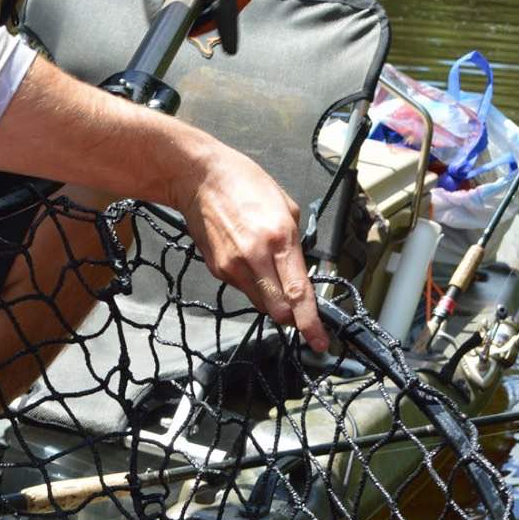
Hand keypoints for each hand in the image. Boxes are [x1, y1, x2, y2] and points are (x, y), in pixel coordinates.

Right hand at [171, 137, 328, 352]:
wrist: (200, 178)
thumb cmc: (244, 184)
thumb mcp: (286, 207)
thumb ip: (296, 243)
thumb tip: (300, 271)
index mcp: (279, 239)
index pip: (298, 293)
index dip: (310, 322)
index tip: (318, 341)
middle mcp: (256, 258)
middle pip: (279, 310)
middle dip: (292, 315)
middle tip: (298, 310)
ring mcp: (233, 267)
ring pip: (261, 304)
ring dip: (272, 299)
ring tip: (269, 270)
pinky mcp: (218, 270)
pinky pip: (243, 289)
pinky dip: (253, 284)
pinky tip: (250, 260)